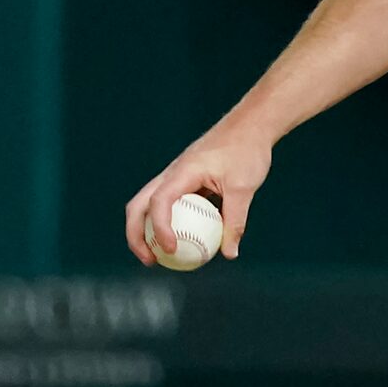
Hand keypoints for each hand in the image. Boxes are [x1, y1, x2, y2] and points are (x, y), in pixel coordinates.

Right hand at [126, 128, 271, 264]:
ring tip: (159, 256)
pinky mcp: (185, 180)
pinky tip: (182, 241)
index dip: (159, 229)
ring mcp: (175, 177)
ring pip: (149, 205)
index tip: (170, 250)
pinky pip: (168, 204)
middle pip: (139, 206)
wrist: (251, 125)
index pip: (159, 202)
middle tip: (150, 261)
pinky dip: (167, 222)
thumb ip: (235, 220)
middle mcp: (171, 174)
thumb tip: (229, 253)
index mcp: (182, 172)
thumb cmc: (247, 151)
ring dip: (147, 230)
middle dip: (136, 235)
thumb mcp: (244, 188)